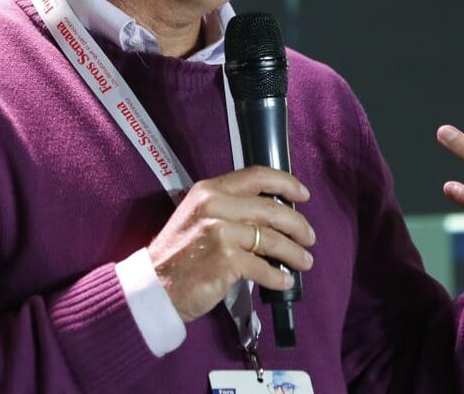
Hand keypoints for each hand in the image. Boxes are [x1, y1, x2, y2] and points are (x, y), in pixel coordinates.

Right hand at [147, 166, 315, 322]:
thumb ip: (229, 208)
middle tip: (309, 237)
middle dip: (298, 225)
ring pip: (272, 239)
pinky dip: (278, 276)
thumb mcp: (198, 217)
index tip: (303, 195)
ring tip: (305, 262)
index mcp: (210, 190)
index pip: (257, 176)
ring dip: (294, 253)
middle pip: (271, 210)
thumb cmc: (178, 255)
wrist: (154, 287)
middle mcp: (215, 205)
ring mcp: (219, 232)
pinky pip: (263, 267)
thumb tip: (272, 216)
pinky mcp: (225, 260)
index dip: (286, 183)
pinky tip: (284, 281)